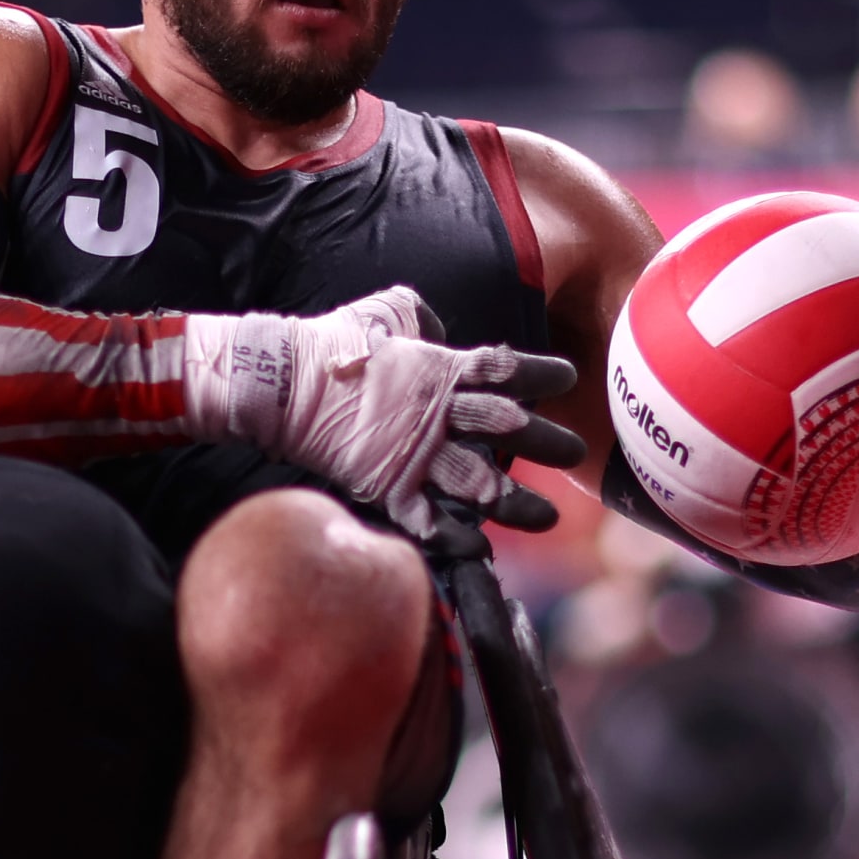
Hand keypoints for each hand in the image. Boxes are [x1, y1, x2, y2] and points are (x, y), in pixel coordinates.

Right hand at [185, 286, 586, 535]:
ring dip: (516, 501)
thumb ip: (421, 318)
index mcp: (439, 368)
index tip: (568, 378)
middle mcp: (437, 413)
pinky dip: (454, 537)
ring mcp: (414, 454)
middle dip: (547, 440)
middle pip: (505, 427)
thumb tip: (439, 331)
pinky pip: (429, 521)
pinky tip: (480, 548)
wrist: (283, 384)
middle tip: (576, 452)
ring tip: (547, 518)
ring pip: (479, 482)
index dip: (540, 372)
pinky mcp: (387, 487)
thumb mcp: (386, 310)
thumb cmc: (334, 341)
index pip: (504, 368)